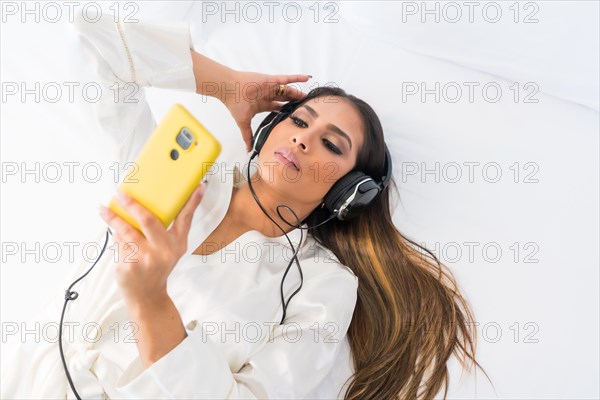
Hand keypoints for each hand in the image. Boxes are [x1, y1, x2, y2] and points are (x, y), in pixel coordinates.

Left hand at [98, 184, 206, 306]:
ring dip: (113, 218)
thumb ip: (166, 230)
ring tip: (103, 208)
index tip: (199, 186)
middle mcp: (164, 250)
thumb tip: (152, 203)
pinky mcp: (130, 265)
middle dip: (133, 205)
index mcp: (177, 244)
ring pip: (126, 231)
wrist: (147, 295)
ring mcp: (146, 259)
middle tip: (121, 194)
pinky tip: (112, 233)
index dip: (193, 202)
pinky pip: (119, 244)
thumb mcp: (171, 250)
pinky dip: (115, 237)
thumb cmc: (157, 267)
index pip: (186, 219)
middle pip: (149, 220)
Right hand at [222, 71, 310, 151]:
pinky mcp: (271, 80)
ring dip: (297, 93)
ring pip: (288, 90)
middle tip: (305, 106)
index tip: (295, 116)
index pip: (278, 108)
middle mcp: (268, 95)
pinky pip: (287, 78)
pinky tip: (307, 78)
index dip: (287, 112)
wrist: (229, 89)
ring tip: (308, 96)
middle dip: (294, 102)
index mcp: (262, 104)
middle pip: (285, 99)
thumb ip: (248, 136)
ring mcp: (270, 87)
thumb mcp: (243, 123)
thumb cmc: (235, 104)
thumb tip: (248, 150)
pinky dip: (297, 78)